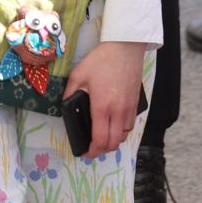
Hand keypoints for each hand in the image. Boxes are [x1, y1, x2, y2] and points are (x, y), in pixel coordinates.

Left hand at [64, 41, 146, 158]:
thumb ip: (70, 93)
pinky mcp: (136, 105)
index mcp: (102, 106)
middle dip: (102, 150)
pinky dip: (121, 131)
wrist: (124, 50)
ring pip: (124, 136)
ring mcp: (129, 109)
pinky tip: (112, 125)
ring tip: (101, 138)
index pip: (100, 139)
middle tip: (91, 148)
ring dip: (113, 141)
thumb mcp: (78, 75)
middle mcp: (118, 112)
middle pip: (114, 143)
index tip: (85, 152)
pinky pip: (130, 126)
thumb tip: (65, 105)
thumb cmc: (100, 61)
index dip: (92, 150)